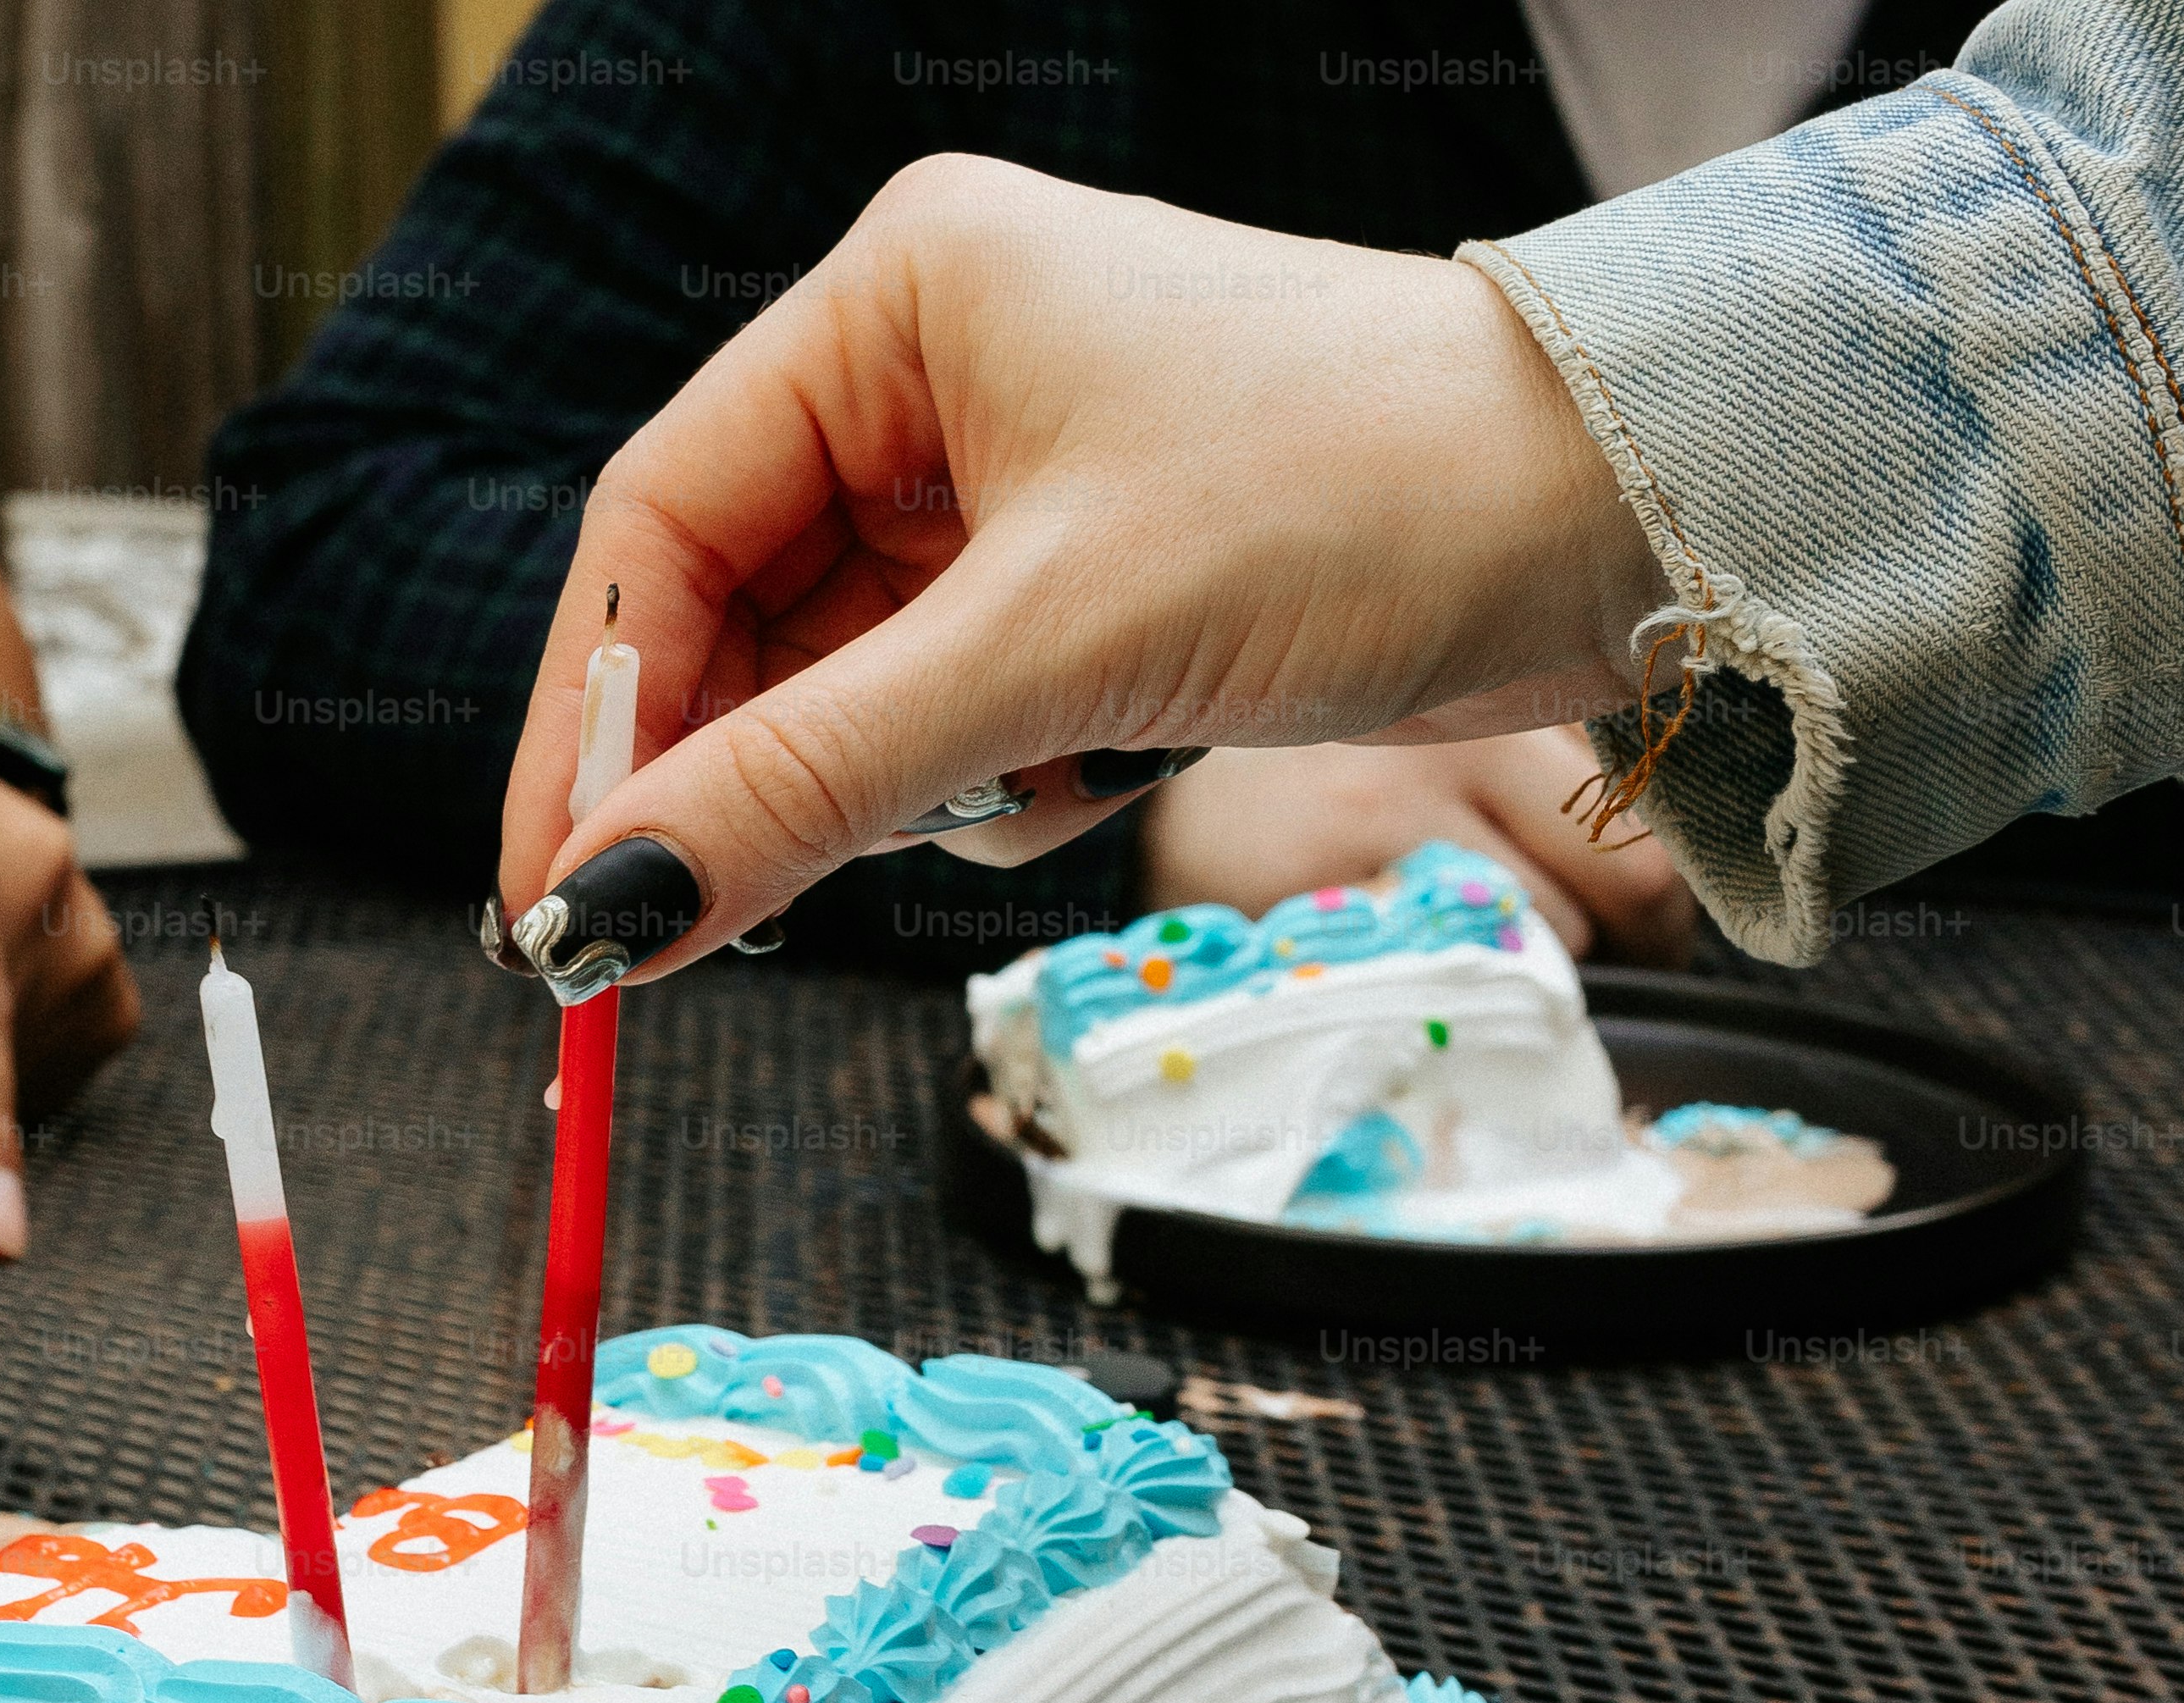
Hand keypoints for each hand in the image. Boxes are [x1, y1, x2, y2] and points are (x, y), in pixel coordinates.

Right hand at [494, 155, 1669, 966]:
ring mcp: (1012, 478)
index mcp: (900, 295)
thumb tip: (604, 910)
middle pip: (742, 619)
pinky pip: (952, 720)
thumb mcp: (1047, 651)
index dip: (595, 718)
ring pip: (847, 691)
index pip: (659, 522)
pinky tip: (1108, 760)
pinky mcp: (1084, 577)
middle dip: (754, 772)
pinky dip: (999, 780)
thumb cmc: (1366, 494)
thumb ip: (803, 785)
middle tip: (701, 926)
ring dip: (912, 781)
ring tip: (1050, 767)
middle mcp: (937, 368)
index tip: (551, 893)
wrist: (1632, 522)